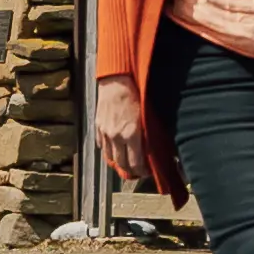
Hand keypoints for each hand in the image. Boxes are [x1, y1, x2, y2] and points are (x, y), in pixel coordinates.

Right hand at [87, 71, 148, 187]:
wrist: (117, 81)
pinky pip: (102, 146)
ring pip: (109, 158)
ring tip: (126, 165)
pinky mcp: (98, 127)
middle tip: (137, 172)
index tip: (147, 172)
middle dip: (130, 171)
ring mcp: (105, 133)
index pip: (135, 163)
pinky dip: (108, 151)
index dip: (142, 171)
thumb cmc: (136, 94)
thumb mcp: (147, 115)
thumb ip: (149, 134)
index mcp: (132, 135)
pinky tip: (114, 150)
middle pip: (121, 164)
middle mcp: (117, 137)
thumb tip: (155, 149)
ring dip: (118, 164)